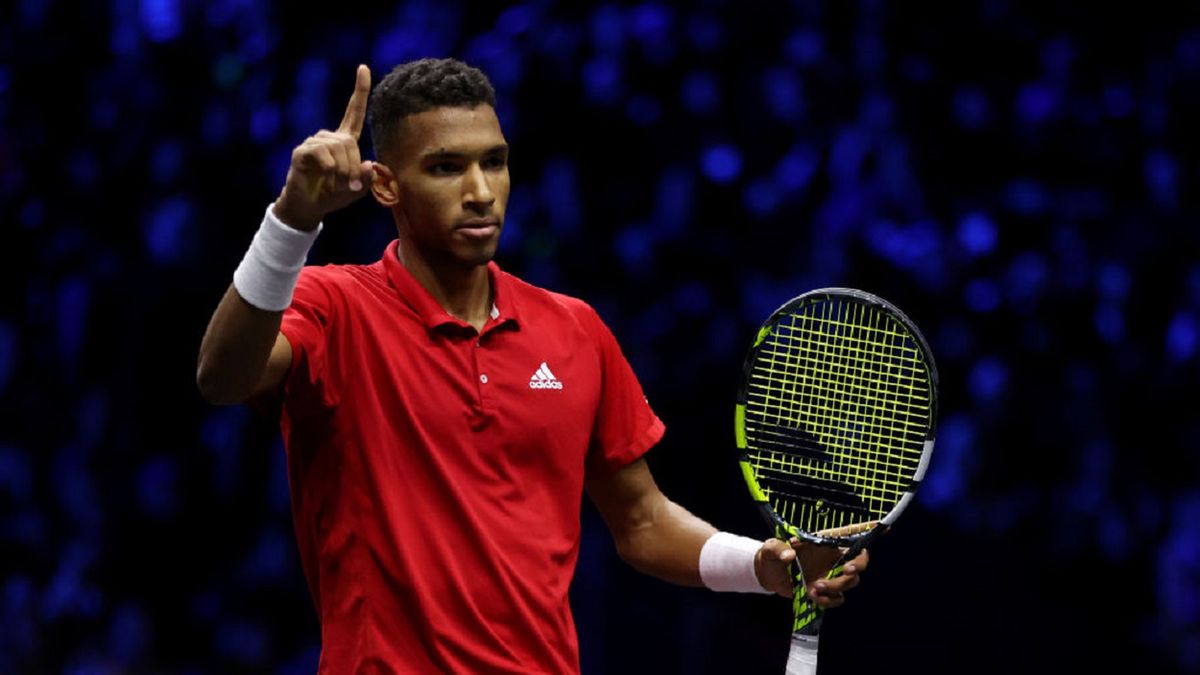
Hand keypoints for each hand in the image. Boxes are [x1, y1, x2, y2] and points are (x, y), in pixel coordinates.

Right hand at [273, 64, 375, 230]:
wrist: (308, 207)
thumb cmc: (332, 195)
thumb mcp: (356, 190)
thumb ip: (367, 178)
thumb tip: (369, 164)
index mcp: (344, 141)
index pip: (354, 112)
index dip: (360, 90)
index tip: (364, 67)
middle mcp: (329, 137)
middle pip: (349, 142)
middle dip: (353, 167)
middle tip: (351, 186)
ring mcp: (314, 143)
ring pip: (337, 148)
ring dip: (342, 171)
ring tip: (336, 184)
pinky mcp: (302, 152)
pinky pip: (321, 153)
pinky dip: (329, 167)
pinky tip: (325, 175)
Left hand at [755, 537, 868, 608]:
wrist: (768, 574)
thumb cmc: (772, 554)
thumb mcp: (770, 548)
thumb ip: (777, 548)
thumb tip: (789, 553)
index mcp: (824, 541)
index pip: (850, 533)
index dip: (868, 530)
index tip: (885, 527)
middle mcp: (833, 557)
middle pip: (860, 560)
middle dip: (858, 566)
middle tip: (846, 570)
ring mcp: (831, 575)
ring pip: (850, 582)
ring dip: (836, 587)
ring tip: (814, 588)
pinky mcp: (826, 591)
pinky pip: (838, 599)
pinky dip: (829, 601)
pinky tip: (813, 597)